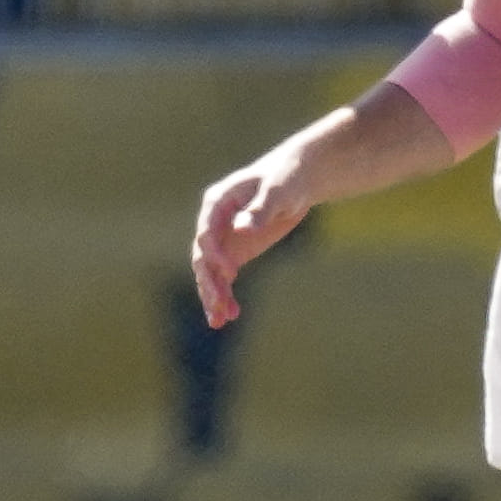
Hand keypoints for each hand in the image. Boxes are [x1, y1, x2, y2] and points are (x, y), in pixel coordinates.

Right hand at [191, 140, 318, 326]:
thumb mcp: (278, 192)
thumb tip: (241, 227)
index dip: (215, 253)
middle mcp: (213, 222)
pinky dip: (225, 296)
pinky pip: (224, 278)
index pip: (207, 232)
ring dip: (213, 296)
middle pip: (203, 257)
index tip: (231, 271)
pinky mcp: (234, 252)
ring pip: (210, 272)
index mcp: (218, 202)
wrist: (296, 181)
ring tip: (220, 321)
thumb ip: (260, 210)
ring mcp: (223, 239)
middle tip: (218, 305)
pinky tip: (231, 316)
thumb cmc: (286, 179)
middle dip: (209, 282)